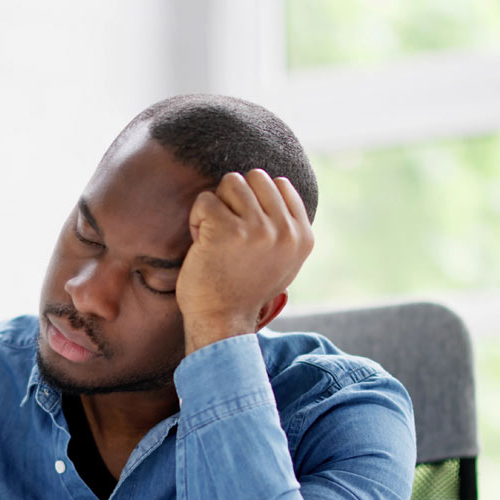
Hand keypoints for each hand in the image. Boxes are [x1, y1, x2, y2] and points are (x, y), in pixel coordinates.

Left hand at [176, 169, 313, 353]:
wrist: (220, 322)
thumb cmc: (243, 291)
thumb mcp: (283, 262)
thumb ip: (287, 228)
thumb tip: (280, 185)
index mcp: (302, 237)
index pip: (280, 184)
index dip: (255, 202)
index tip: (245, 233)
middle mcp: (285, 231)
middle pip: (255, 177)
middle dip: (235, 199)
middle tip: (227, 234)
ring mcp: (257, 229)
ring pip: (231, 182)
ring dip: (216, 207)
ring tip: (215, 238)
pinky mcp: (227, 230)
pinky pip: (205, 199)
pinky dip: (197, 218)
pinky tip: (201, 244)